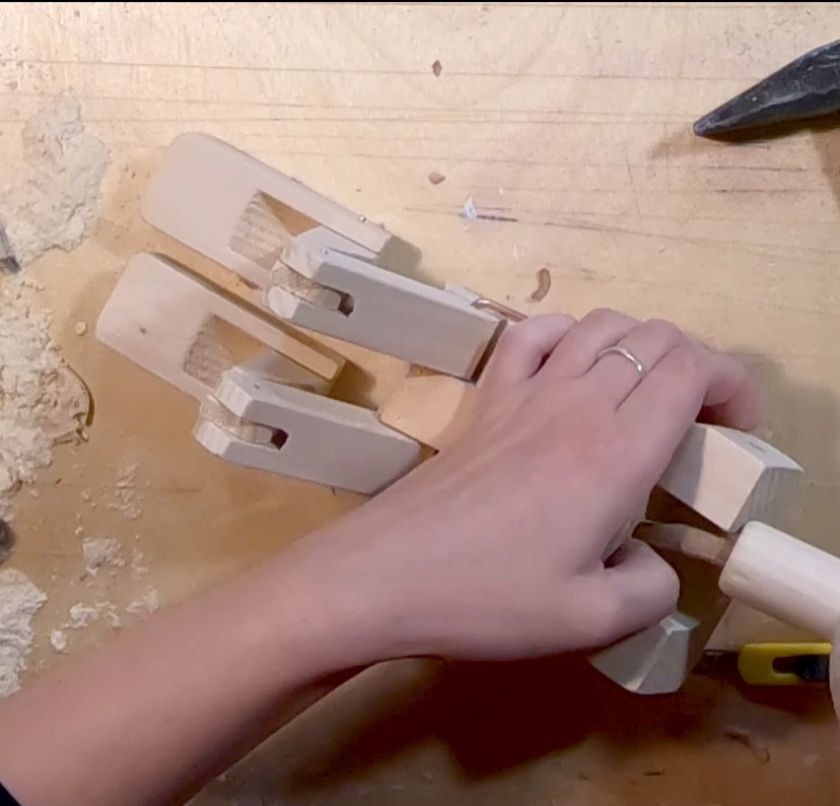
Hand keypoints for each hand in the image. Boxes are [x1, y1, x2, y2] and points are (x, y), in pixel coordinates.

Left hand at [294, 309, 759, 664]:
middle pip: (654, 338)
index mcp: (614, 453)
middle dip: (697, 364)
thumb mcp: (591, 621)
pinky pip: (530, 334)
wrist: (384, 575)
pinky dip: (566, 332)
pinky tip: (571, 364)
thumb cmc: (486, 598)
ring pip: (600, 324)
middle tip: (701, 421)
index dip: (731, 384)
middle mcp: (575, 404)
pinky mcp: (486, 400)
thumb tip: (650, 560)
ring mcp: (524, 393)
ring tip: (646, 391)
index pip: (691, 370)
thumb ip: (650, 589)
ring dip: (641, 343)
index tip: (737, 429)